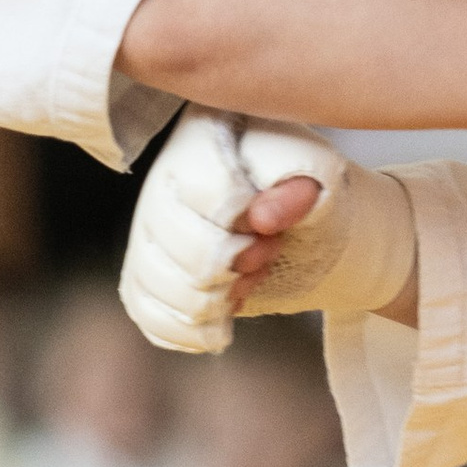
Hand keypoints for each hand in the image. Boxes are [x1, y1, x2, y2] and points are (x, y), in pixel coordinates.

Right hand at [120, 112, 416, 354]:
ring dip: (216, 300)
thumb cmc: (308, 188)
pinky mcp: (147, 273)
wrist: (302, 221)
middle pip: (186, 252)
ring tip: (243, 279)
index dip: (244, 226)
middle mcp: (162, 179)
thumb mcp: (319, 175)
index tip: (268, 230)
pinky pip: (150, 316)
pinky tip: (220, 316)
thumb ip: (297, 188)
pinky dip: (192, 330)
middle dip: (236, 267)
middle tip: (264, 253)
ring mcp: (148, 228)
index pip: (209, 193)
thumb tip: (262, 217)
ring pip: (164, 289)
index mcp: (203, 136)